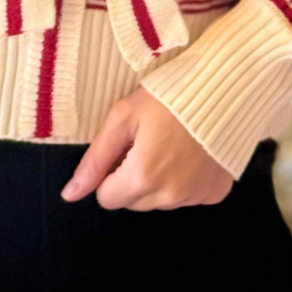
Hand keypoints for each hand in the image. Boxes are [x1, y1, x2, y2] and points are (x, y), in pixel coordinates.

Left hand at [60, 88, 234, 211]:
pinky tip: (190, 154)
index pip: (107, 199)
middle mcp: (169, 197)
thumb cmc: (167, 97)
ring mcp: (195, 197)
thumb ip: (95, 160)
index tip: (124, 148)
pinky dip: (184, 181)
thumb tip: (69, 195)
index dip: (110, 173)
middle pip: (133, 202)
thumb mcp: (123, 118)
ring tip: (170, 145)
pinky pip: (187, 197)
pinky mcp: (214, 193)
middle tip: (147, 143)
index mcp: (142, 178)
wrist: (221, 88)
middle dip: (132, 178)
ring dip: (158, 182)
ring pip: (159, 202)